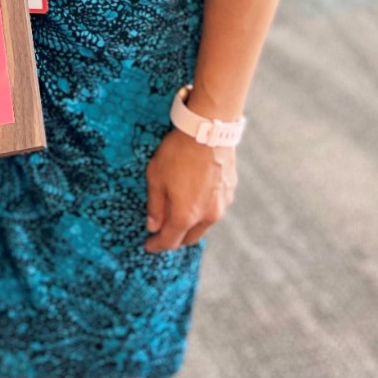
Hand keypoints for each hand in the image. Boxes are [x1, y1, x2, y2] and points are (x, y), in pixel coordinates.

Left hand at [144, 128, 236, 252]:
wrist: (208, 132)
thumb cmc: (178, 153)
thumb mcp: (156, 177)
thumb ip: (155, 205)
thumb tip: (153, 226)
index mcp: (186, 215)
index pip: (170, 241)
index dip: (157, 245)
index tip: (149, 246)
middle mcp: (207, 216)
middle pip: (189, 237)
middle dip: (175, 238)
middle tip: (162, 232)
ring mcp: (221, 205)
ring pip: (204, 225)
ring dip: (190, 225)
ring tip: (179, 215)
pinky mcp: (229, 192)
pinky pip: (214, 208)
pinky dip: (202, 210)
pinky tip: (195, 198)